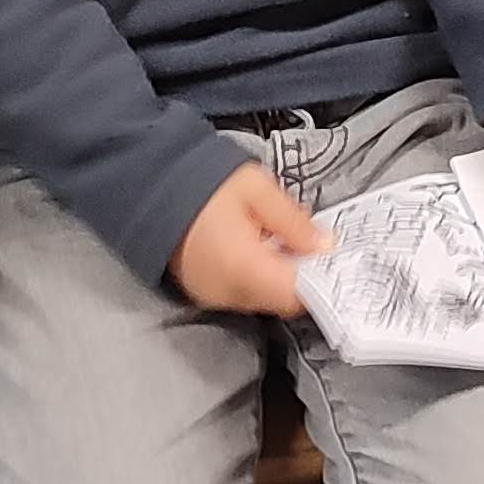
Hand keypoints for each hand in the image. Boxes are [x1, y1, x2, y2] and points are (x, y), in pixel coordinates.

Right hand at [168, 162, 326, 317]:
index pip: (298, 296)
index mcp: (244, 268)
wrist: (148, 185)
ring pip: (264, 299)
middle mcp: (228, 292)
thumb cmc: (203, 182)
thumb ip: (294, 221)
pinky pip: (243, 293)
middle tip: (312, 245)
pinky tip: (260, 249)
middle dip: (303, 277)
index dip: (322, 281)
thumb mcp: (258, 188)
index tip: (335, 259)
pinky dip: (259, 277)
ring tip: (284, 242)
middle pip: (283, 301)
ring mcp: (213, 296)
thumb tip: (325, 246)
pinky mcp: (203, 292)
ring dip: (281, 277)